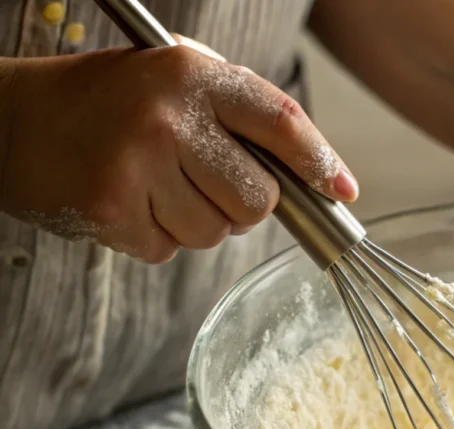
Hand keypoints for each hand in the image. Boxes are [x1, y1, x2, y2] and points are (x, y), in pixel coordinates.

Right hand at [0, 41, 356, 262]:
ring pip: (217, 234)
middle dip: (246, 205)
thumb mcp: (173, 80)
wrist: (13, 122)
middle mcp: (169, 119)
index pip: (280, 120)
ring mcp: (139, 167)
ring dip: (198, 223)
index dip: (320, 160)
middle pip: (259, 200)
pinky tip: (130, 203)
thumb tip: (313, 173)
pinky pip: (172, 251)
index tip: (344, 188)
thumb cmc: (108, 104)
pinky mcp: (114, 212)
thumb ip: (237, 115)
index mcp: (191, 76)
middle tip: (206, 182)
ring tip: (156, 186)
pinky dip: (158, 237)